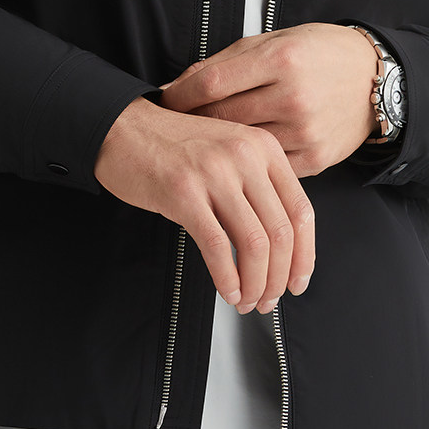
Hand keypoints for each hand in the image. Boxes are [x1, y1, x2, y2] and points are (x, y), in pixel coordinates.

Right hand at [93, 95, 314, 313]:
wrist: (124, 128)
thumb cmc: (173, 145)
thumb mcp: (230, 153)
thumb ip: (258, 187)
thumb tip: (281, 246)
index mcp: (264, 148)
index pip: (301, 210)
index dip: (304, 255)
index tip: (298, 280)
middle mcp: (245, 156)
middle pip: (280, 232)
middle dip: (279, 277)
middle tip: (269, 299)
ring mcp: (214, 173)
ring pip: (254, 244)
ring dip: (255, 283)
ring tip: (247, 300)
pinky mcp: (183, 192)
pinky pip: (217, 246)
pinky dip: (227, 277)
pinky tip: (227, 289)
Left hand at [157, 22, 377, 178]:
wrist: (376, 78)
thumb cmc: (320, 53)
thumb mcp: (274, 41)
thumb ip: (225, 63)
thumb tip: (176, 86)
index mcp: (281, 59)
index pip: (210, 83)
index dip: (179, 95)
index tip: (164, 101)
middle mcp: (293, 96)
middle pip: (221, 117)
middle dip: (191, 122)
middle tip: (174, 125)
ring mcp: (305, 131)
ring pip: (240, 147)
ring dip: (216, 147)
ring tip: (201, 142)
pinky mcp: (316, 158)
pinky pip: (267, 167)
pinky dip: (248, 163)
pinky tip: (235, 158)